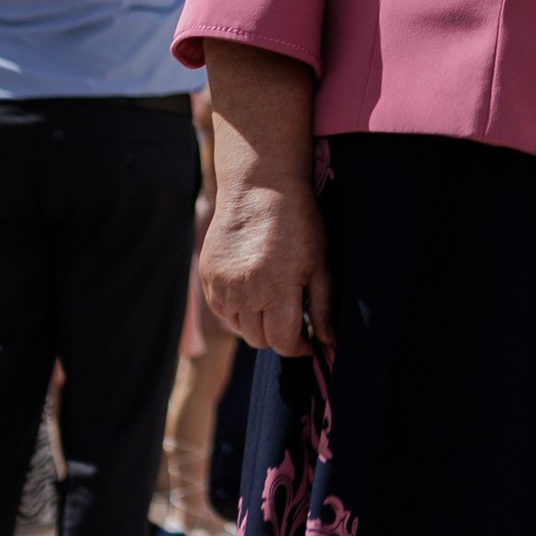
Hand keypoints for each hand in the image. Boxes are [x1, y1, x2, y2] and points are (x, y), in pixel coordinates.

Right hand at [200, 171, 331, 356]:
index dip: (297, 347)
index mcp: (278, 289)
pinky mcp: (207, 276)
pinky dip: (236, 310)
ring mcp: (222, 284)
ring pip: (239, 328)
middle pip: (259, 339)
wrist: (258, 188)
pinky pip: (221, 310)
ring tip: (272, 303)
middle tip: (291, 321)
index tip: (307, 342)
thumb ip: (323, 305)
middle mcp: (245, 291)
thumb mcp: (319, 262)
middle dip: (278, 336)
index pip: (282, 341)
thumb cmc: (297, 223)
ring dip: (256, 324)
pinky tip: (252, 292)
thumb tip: (328, 341)